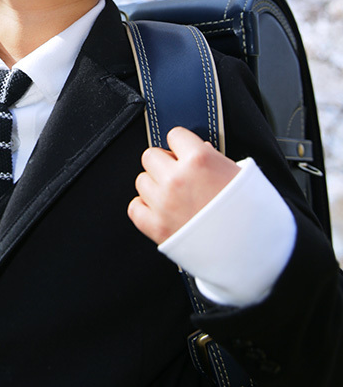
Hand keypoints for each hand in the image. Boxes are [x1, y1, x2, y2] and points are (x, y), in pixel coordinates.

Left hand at [127, 126, 239, 244]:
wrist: (251, 250)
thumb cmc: (250, 213)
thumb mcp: (239, 174)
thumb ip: (214, 158)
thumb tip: (199, 149)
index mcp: (199, 160)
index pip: (174, 135)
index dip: (182, 145)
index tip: (185, 154)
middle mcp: (177, 178)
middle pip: (151, 156)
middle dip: (164, 164)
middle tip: (179, 176)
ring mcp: (164, 202)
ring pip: (141, 180)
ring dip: (155, 187)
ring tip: (175, 197)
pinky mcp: (156, 226)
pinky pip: (135, 208)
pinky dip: (145, 209)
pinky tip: (161, 211)